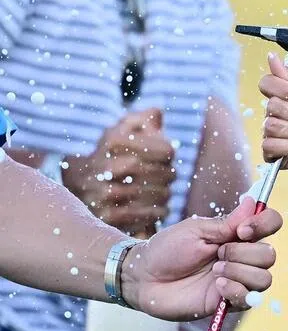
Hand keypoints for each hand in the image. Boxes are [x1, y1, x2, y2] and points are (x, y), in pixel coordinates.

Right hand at [63, 109, 174, 236]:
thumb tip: (156, 113)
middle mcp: (108, 167)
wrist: (76, 187)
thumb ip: (141, 119)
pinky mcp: (109, 218)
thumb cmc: (109, 155)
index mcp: (114, 142)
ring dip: (164, 194)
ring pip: (162, 195)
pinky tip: (149, 206)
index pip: (167, 151)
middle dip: (168, 175)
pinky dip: (157, 212)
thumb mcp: (120, 131)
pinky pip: (152, 215)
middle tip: (160, 176)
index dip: (168, 153)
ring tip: (154, 191)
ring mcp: (107, 195)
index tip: (161, 156)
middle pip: (167, 174)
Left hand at [122, 196, 281, 318]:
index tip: (242, 230)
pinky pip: (250, 298)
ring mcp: (238, 280)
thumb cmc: (167, 249)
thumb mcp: (197, 230)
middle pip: (270, 255)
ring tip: (215, 271)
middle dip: (244, 253)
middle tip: (217, 254)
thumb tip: (253, 201)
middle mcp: (243, 257)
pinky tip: (216, 286)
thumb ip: (227, 222)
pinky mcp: (229, 302)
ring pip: (265, 278)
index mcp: (237, 235)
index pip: (271, 224)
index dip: (264, 225)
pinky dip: (236, 290)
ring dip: (240, 272)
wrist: (144, 278)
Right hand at [260, 54, 287, 183]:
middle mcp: (279, 115)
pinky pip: (268, 145)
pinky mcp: (276, 154)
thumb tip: (271, 57)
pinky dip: (287, 147)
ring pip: (270, 125)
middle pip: (270, 105)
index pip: (266, 84)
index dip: (283, 89)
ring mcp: (276, 135)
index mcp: (287, 99)